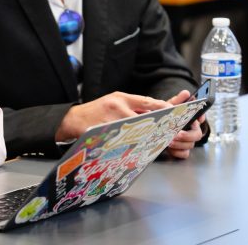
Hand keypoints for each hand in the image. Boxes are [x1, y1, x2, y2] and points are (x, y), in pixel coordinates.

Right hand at [56, 92, 170, 141]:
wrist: (72, 119)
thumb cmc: (95, 111)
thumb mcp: (113, 101)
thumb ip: (131, 105)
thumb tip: (152, 111)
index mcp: (121, 97)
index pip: (147, 102)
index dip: (162, 108)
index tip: (174, 113)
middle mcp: (117, 106)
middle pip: (144, 117)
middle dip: (158, 126)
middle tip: (170, 134)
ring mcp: (110, 120)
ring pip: (135, 131)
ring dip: (147, 137)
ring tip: (157, 143)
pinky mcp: (104, 132)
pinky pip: (122, 141)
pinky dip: (131, 145)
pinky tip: (137, 150)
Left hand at [164, 90, 204, 159]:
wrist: (154, 127)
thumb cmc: (165, 116)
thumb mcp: (169, 107)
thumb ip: (177, 100)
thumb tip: (186, 93)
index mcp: (191, 119)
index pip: (201, 118)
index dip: (201, 118)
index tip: (198, 118)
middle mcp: (191, 130)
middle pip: (197, 135)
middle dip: (188, 135)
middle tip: (177, 133)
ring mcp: (186, 141)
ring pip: (190, 145)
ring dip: (180, 143)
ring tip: (169, 140)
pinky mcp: (180, 149)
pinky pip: (184, 154)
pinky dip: (177, 152)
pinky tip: (169, 148)